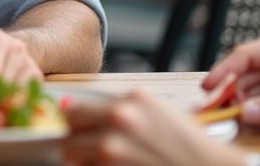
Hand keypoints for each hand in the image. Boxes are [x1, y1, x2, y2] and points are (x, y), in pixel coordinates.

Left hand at [64, 91, 249, 165]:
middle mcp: (119, 119)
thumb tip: (89, 118)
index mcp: (132, 100)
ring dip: (83, 161)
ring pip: (71, 156)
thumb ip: (123, 112)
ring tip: (104, 162)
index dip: (78, 123)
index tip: (79, 131)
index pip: (77, 107)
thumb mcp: (158, 115)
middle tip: (88, 152)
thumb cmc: (190, 149)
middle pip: (69, 131)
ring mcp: (113, 148)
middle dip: (76, 142)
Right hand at [203, 26, 259, 148]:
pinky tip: (247, 120)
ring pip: (254, 87)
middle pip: (247, 72)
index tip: (208, 88)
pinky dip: (257, 109)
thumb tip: (246, 112)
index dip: (224, 71)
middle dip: (230, 91)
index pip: (248, 54)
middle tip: (212, 111)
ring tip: (227, 119)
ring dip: (242, 102)